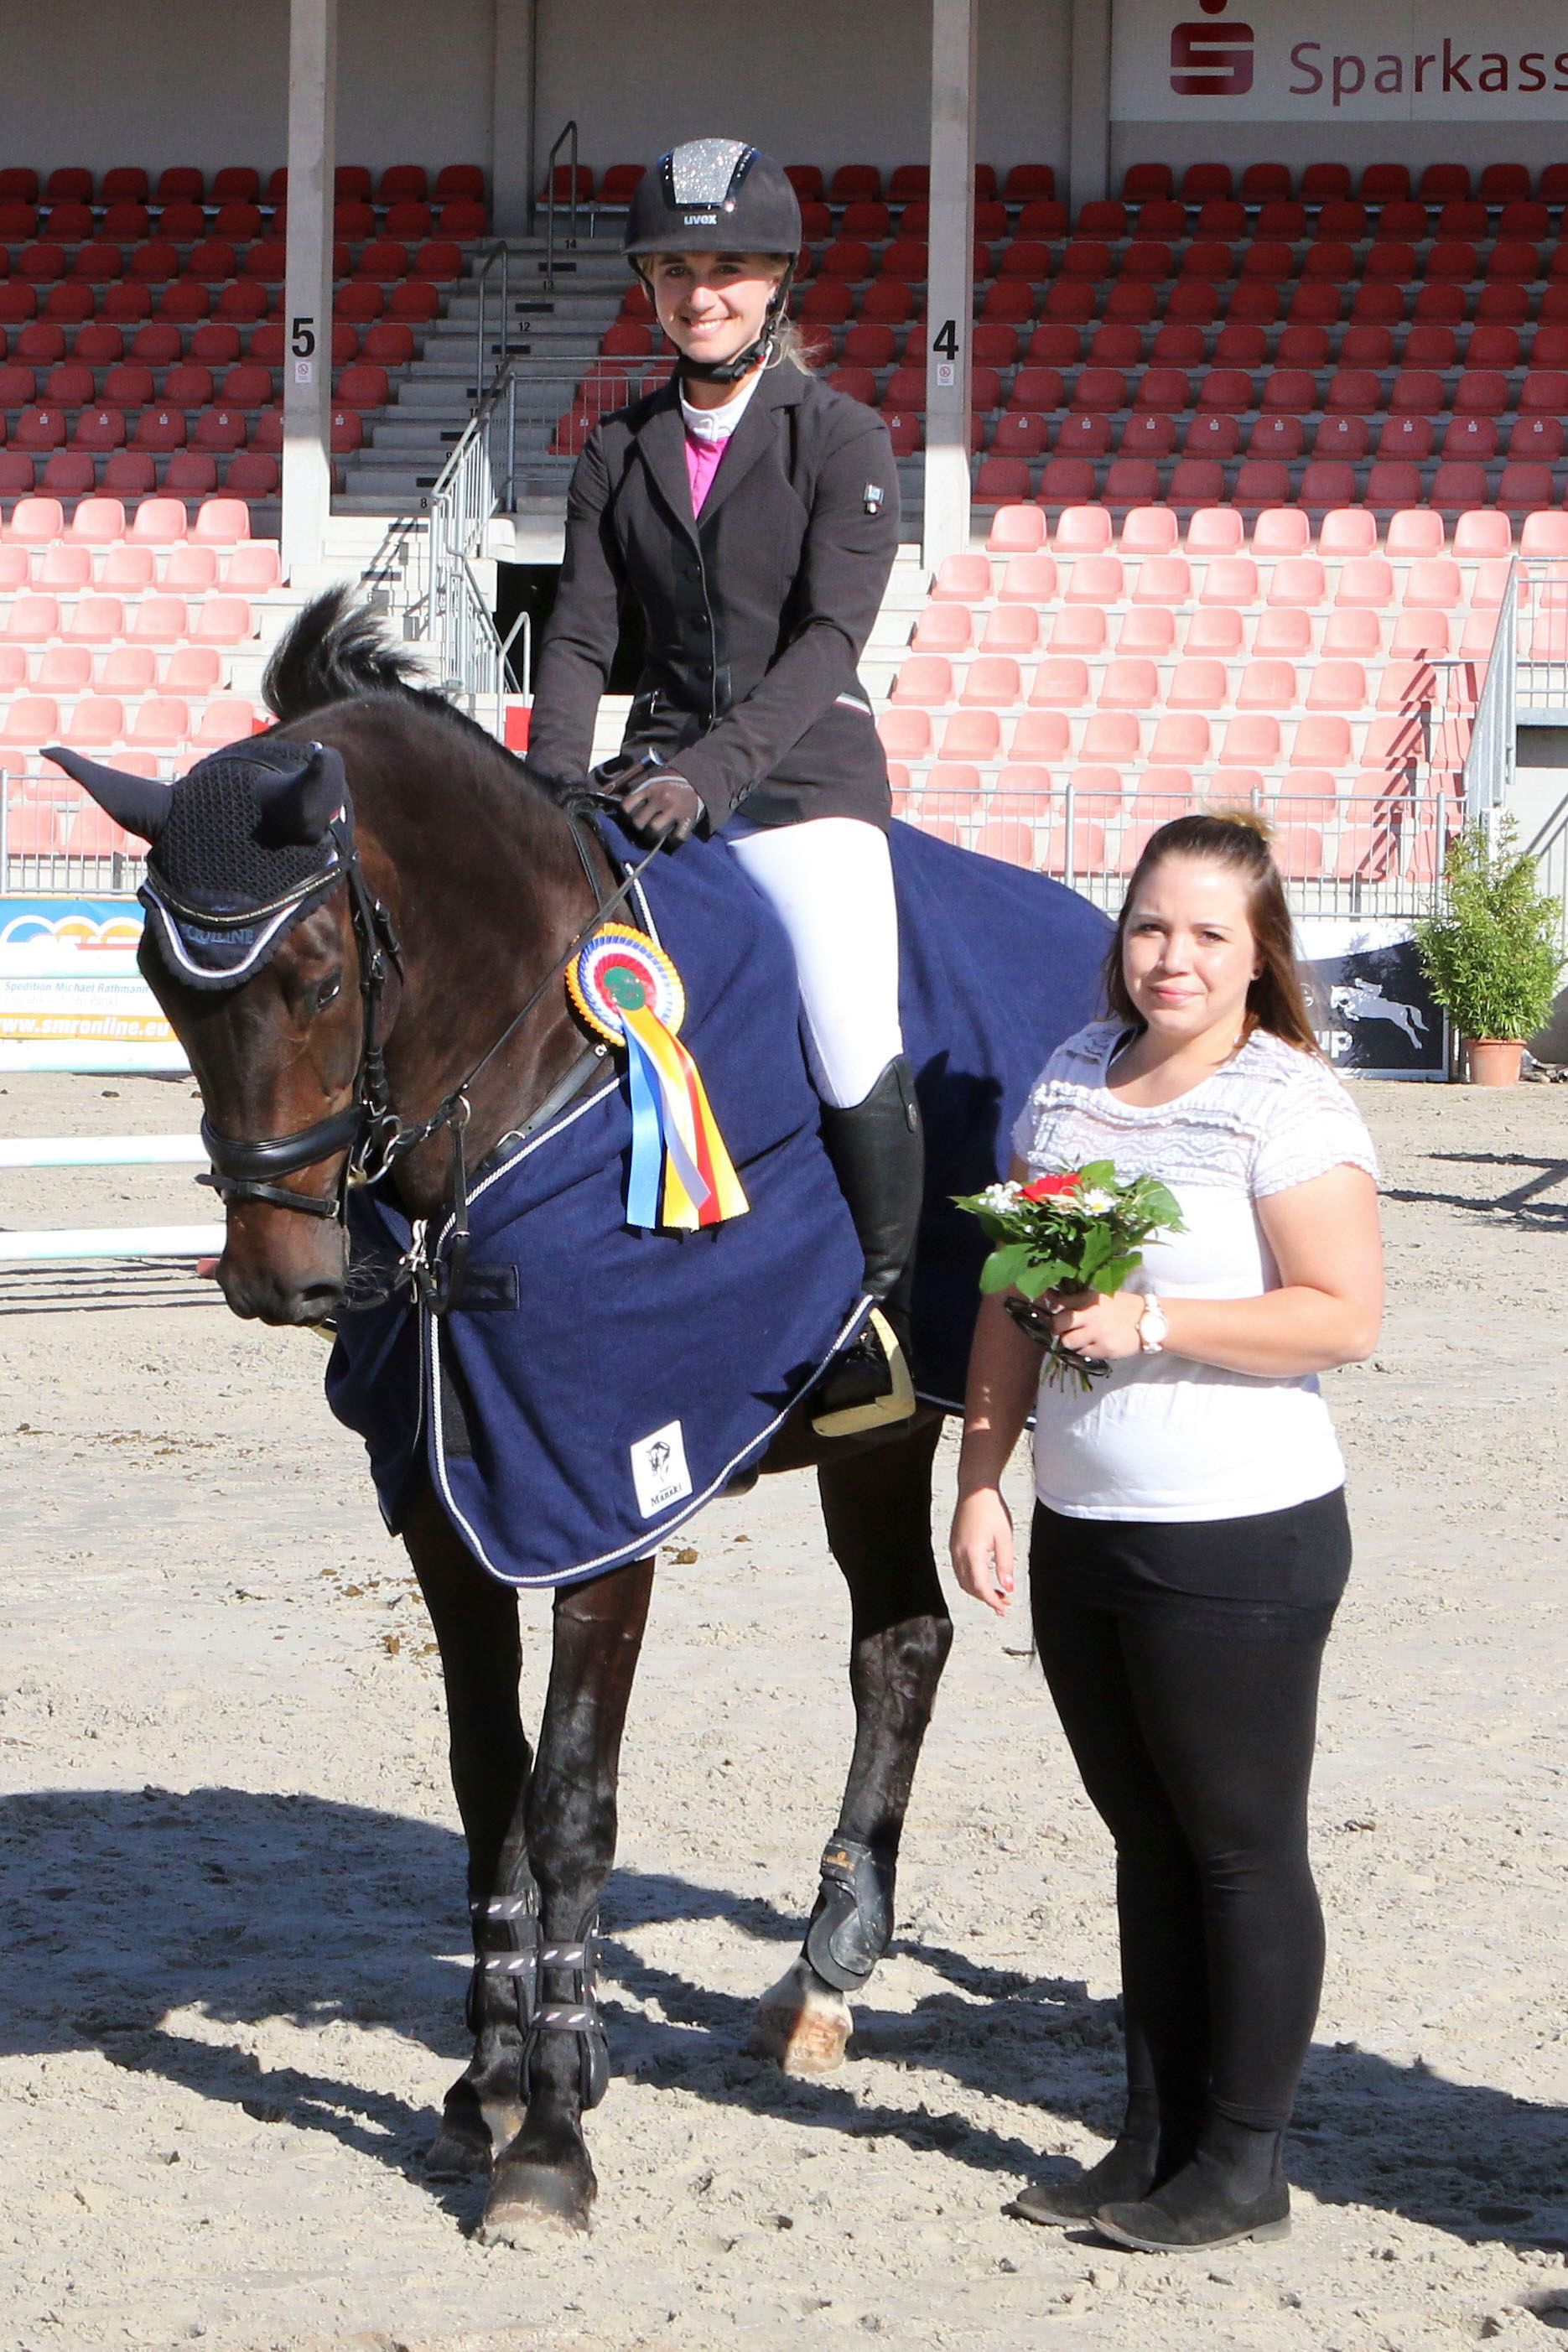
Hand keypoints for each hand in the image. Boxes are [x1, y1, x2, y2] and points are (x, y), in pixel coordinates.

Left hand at [618, 771, 701, 848]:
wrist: (698, 778)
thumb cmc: (671, 782)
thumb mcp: (653, 780)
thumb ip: (640, 792)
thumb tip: (625, 810)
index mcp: (650, 788)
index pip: (627, 806)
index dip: (624, 817)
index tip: (628, 820)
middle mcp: (661, 798)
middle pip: (638, 822)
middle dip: (638, 829)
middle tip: (642, 830)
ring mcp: (675, 810)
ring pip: (654, 831)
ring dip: (651, 837)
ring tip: (654, 837)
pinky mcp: (688, 819)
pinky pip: (676, 838)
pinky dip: (672, 842)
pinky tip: (671, 838)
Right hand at [950, 1487, 1014, 1616]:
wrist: (975, 1490)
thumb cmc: (991, 1509)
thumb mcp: (1005, 1538)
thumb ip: (1005, 1565)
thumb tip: (1008, 1587)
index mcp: (973, 1553)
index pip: (980, 1587)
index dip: (992, 1600)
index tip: (1003, 1608)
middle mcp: (959, 1553)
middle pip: (969, 1587)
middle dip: (986, 1598)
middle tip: (1004, 1604)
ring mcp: (954, 1549)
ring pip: (963, 1580)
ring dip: (978, 1590)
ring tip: (997, 1593)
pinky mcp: (954, 1544)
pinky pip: (959, 1570)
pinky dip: (971, 1580)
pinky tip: (984, 1578)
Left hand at [1044, 1287, 1145, 1363]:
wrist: (1148, 1321)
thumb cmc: (1124, 1307)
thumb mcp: (1103, 1296)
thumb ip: (1080, 1299)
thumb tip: (1051, 1297)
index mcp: (1090, 1298)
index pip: (1059, 1303)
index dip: (1052, 1307)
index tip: (1051, 1310)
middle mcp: (1091, 1315)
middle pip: (1058, 1324)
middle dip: (1056, 1328)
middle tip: (1063, 1329)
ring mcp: (1097, 1334)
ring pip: (1068, 1342)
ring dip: (1071, 1341)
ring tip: (1081, 1338)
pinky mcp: (1104, 1349)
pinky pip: (1083, 1353)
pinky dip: (1085, 1349)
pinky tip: (1095, 1343)